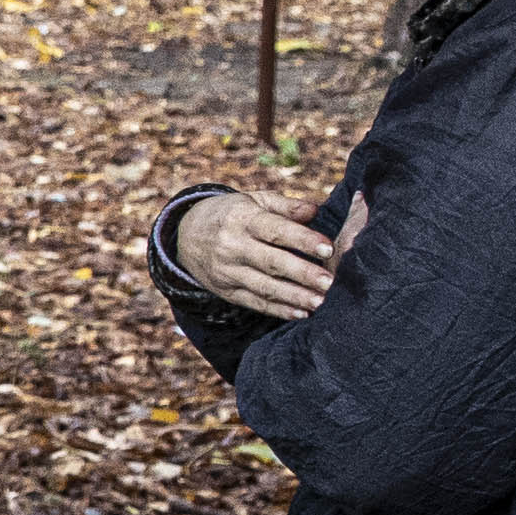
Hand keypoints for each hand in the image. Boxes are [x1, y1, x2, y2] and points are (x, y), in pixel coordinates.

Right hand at [174, 190, 357, 321]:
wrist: (186, 236)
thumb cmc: (232, 214)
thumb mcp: (254, 201)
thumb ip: (286, 206)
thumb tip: (315, 210)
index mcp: (243, 219)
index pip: (275, 230)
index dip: (302, 240)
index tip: (328, 248)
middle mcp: (233, 246)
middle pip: (271, 262)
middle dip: (302, 273)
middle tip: (329, 281)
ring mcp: (228, 272)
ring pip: (265, 287)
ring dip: (294, 296)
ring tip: (320, 301)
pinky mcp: (227, 292)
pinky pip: (255, 303)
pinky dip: (279, 310)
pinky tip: (301, 313)